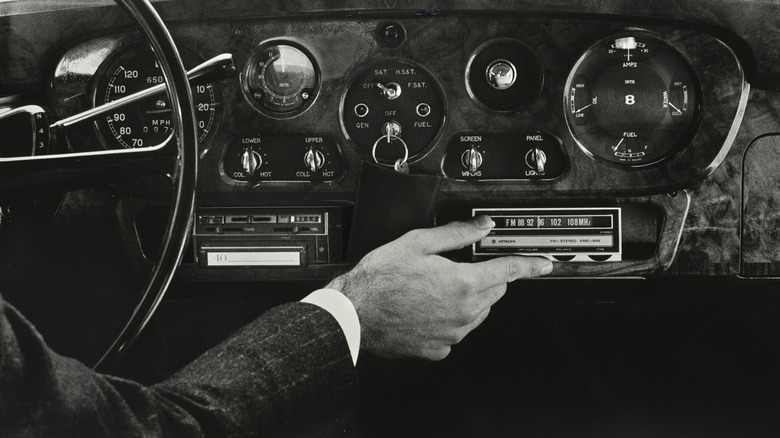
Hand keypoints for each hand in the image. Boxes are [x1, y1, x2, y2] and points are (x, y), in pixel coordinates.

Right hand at [326, 215, 552, 360]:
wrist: (355, 313)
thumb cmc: (380, 279)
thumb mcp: (418, 242)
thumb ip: (457, 233)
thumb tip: (482, 226)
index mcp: (463, 283)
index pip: (508, 272)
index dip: (530, 265)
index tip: (544, 265)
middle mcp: (464, 313)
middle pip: (494, 291)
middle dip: (487, 276)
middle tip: (461, 266)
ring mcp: (452, 334)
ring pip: (477, 312)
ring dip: (469, 297)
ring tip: (435, 287)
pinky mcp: (438, 349)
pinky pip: (456, 331)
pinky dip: (450, 318)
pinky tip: (427, 308)